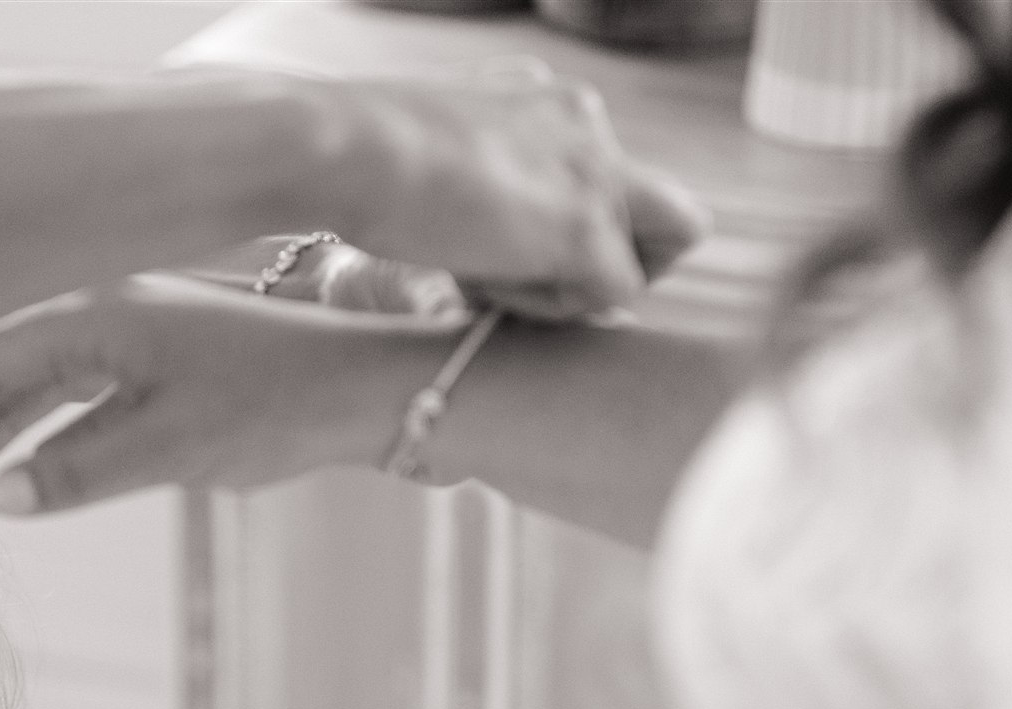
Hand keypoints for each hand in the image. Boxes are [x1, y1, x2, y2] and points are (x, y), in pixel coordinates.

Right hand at [0, 272, 466, 510]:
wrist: (367, 385)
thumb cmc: (275, 405)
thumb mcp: (171, 447)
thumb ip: (81, 469)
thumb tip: (2, 495)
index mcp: (99, 317)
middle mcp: (112, 311)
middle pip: (6, 359)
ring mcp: (142, 331)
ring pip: (45, 374)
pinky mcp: (172, 358)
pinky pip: (85, 384)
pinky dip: (47, 418)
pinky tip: (33, 454)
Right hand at [309, 64, 710, 315]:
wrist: (344, 148)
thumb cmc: (360, 160)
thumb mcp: (441, 158)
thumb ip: (493, 190)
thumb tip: (501, 249)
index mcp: (548, 99)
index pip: (612, 178)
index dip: (584, 232)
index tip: (516, 248)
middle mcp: (586, 121)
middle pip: (667, 217)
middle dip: (610, 264)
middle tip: (529, 279)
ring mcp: (592, 172)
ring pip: (637, 264)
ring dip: (568, 289)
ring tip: (483, 271)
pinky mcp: (583, 225)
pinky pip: (610, 296)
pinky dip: (551, 307)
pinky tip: (484, 279)